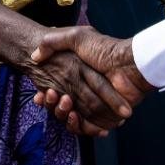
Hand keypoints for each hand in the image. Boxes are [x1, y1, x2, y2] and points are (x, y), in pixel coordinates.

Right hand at [30, 26, 154, 135]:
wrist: (129, 64)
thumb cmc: (104, 49)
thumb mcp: (76, 37)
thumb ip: (54, 41)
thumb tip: (35, 55)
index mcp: (77, 76)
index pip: (57, 90)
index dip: (47, 95)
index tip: (40, 93)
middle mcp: (85, 91)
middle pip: (63, 106)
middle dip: (54, 104)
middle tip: (51, 95)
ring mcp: (96, 105)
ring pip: (73, 118)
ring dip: (63, 114)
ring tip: (64, 104)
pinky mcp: (105, 117)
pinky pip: (88, 128)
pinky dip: (80, 127)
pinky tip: (73, 117)